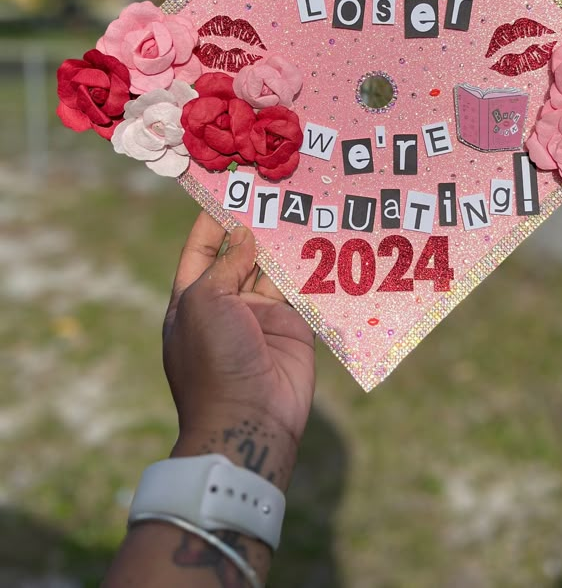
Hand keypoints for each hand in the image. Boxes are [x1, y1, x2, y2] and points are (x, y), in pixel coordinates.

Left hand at [163, 212, 315, 466]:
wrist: (249, 420)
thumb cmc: (214, 361)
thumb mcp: (204, 305)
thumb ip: (225, 265)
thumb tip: (244, 235)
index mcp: (193, 300)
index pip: (200, 250)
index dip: (212, 220)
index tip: (228, 188)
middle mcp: (226, 305)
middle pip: (240, 255)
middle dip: (255, 226)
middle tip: (276, 190)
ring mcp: (261, 317)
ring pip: (273, 270)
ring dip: (284, 243)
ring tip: (302, 206)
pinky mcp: (293, 327)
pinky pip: (301, 291)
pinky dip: (310, 269)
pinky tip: (321, 242)